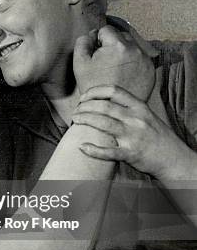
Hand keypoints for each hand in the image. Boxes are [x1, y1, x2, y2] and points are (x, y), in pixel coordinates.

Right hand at [73, 26, 153, 100]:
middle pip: (121, 36)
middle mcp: (136, 49)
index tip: (95, 52)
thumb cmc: (93, 87)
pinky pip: (140, 59)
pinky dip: (132, 63)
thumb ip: (83, 42)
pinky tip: (123, 75)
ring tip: (114, 69)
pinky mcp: (151, 71)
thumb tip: (91, 34)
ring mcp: (145, 61)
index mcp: (118, 45)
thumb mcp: (80, 63)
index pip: (107, 30)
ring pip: (132, 47)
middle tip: (104, 61)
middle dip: (112, 44)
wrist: (111, 109)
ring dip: (123, 53)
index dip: (97, 39)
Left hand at [73, 85, 193, 178]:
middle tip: (76, 111)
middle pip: (104, 107)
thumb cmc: (155, 135)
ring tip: (75, 120)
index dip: (94, 92)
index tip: (83, 97)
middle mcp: (136, 119)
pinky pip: (108, 151)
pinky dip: (93, 150)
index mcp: (139, 107)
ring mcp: (133, 136)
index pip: (114, 91)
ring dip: (85, 120)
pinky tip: (82, 147)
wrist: (173, 158)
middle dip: (85, 107)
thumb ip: (127, 107)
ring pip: (103, 123)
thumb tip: (102, 100)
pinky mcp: (130, 154)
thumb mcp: (145, 115)